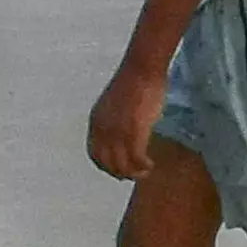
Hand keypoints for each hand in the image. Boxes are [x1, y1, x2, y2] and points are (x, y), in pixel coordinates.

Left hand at [87, 60, 167, 181]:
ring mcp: (118, 132)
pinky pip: (137, 158)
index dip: (105, 166)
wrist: (141, 70)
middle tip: (134, 176)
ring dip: (134, 173)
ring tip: (145, 172)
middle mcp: (103, 130)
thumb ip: (114, 119)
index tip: (118, 171)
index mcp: (95, 123)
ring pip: (122, 163)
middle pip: (107, 162)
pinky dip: (143, 166)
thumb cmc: (133, 81)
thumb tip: (123, 131)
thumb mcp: (115, 104)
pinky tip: (151, 165)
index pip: (95, 154)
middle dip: (120, 173)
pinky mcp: (135, 131)